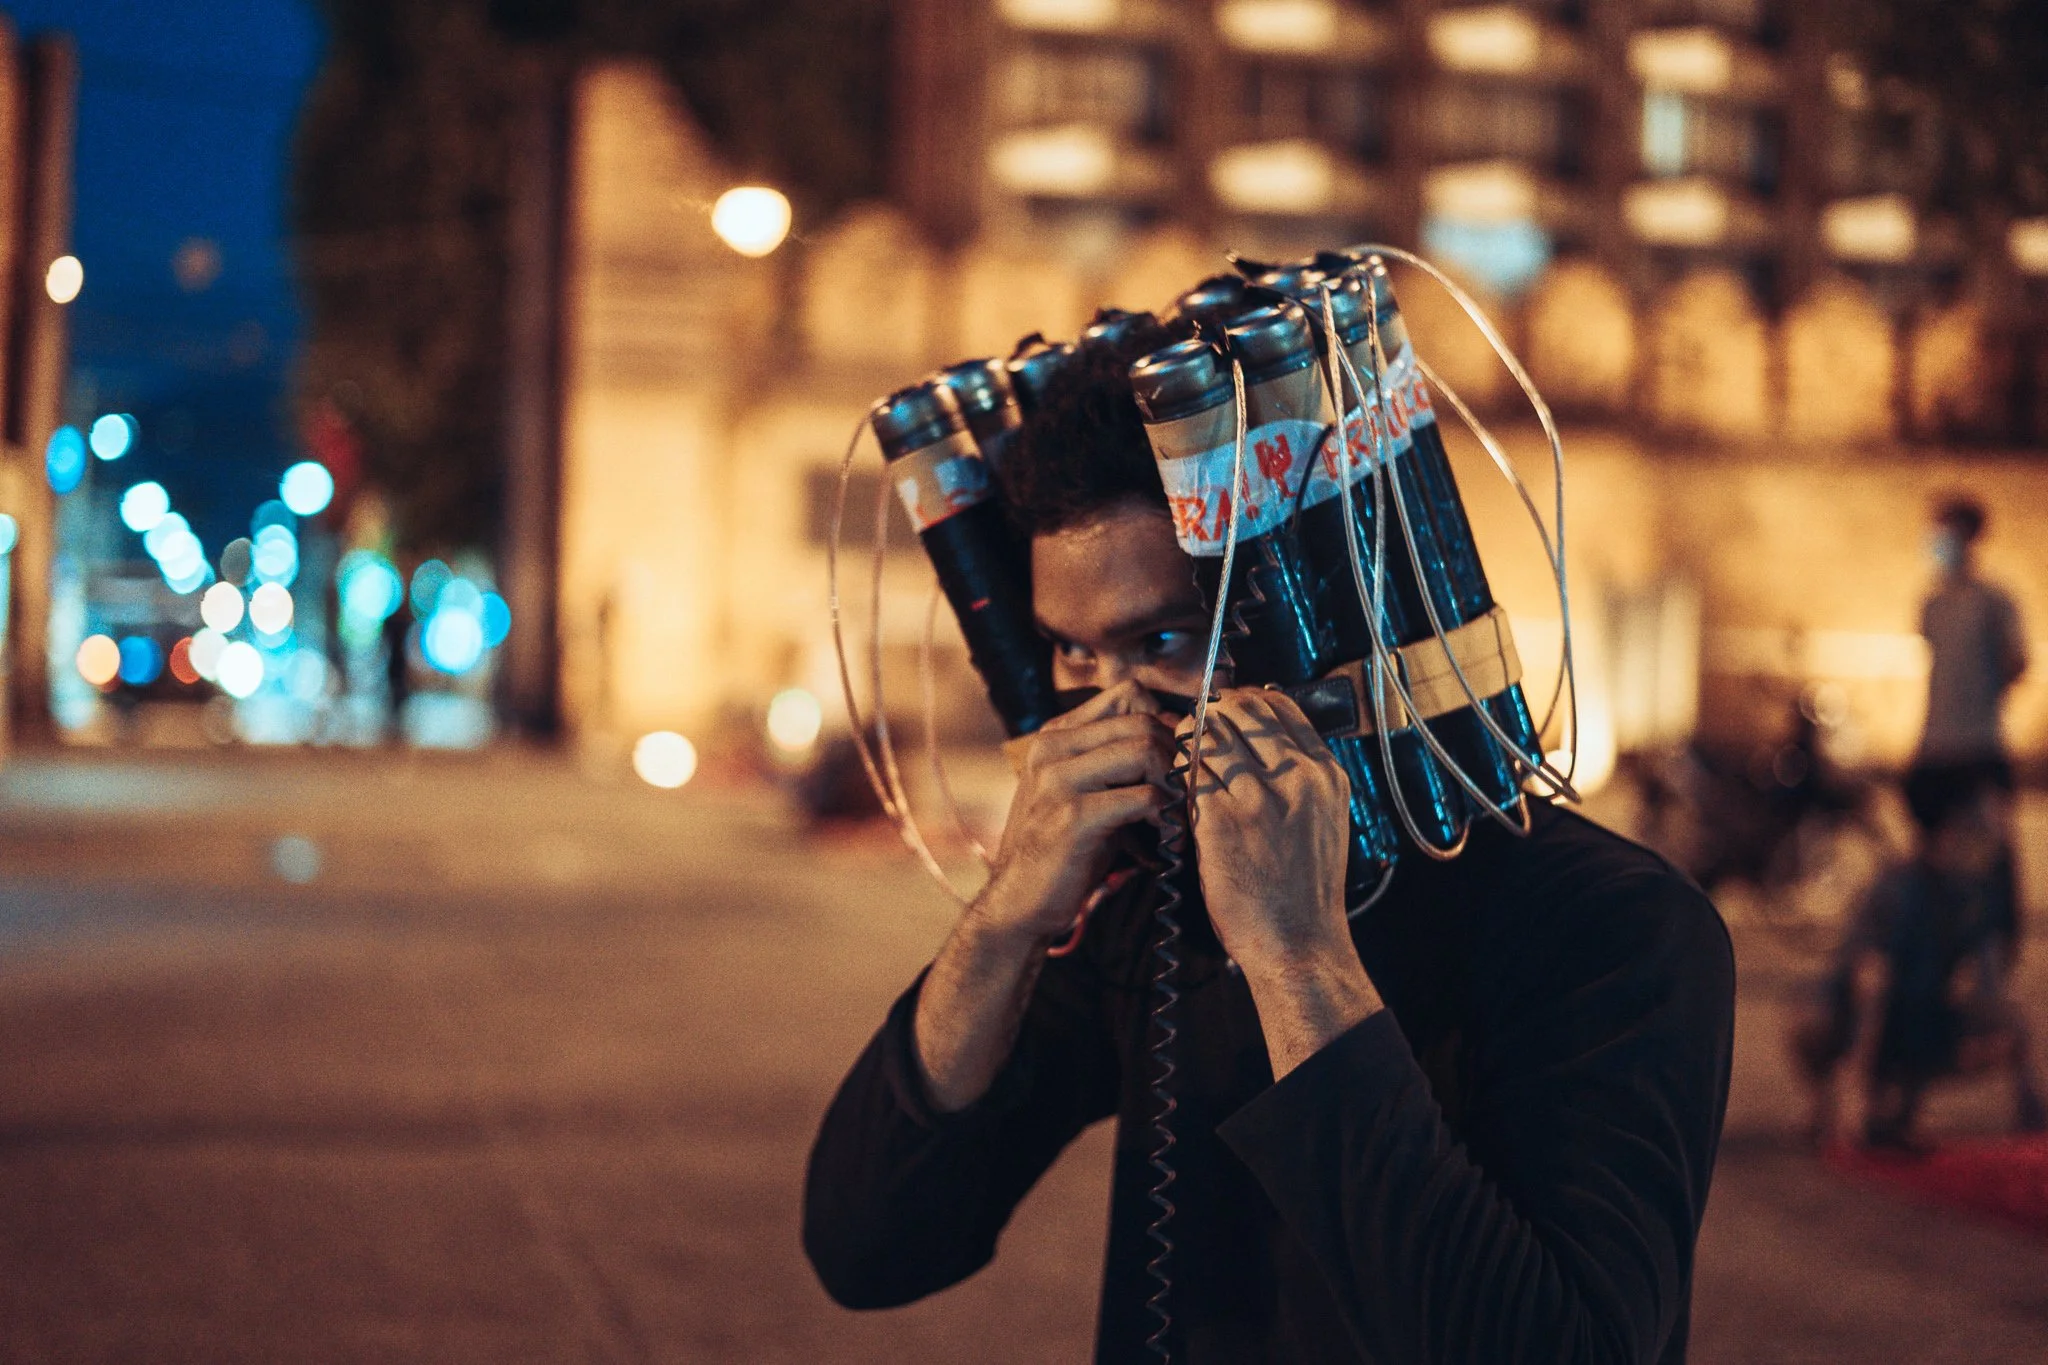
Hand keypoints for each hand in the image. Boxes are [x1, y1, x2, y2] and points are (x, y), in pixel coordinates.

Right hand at [973, 680, 1174, 949]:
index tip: (1176, 759)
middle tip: (1185, 792)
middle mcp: (1053, 748)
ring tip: (1177, 813)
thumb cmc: (1064, 848)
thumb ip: (1116, 760)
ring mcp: (1059, 780)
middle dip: (1176, 756)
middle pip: (1142, 721)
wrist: (1020, 902)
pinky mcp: (1073, 816)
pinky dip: (1166, 816)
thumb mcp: (1084, 791)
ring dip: (1173, 783)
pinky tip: (1166, 836)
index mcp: (1056, 736)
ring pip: (1145, 750)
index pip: (1128, 694)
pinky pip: (1144, 797)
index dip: (1164, 722)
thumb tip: (1179, 735)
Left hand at [1182, 689, 1352, 975]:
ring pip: (1209, 736)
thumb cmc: (1305, 889)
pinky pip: (1189, 775)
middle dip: (1211, 714)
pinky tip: (1173, 788)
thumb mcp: (1322, 819)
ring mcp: (1259, 798)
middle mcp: (1297, 778)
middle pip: (1241, 710)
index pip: (1279, 704)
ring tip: (1181, 759)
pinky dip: (1177, 774)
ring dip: (1188, 742)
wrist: (1299, 944)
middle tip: (1193, 730)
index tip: (1225, 710)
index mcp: (1325, 774)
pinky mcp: (1222, 821)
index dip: (1244, 701)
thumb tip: (1262, 738)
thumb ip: (1298, 777)